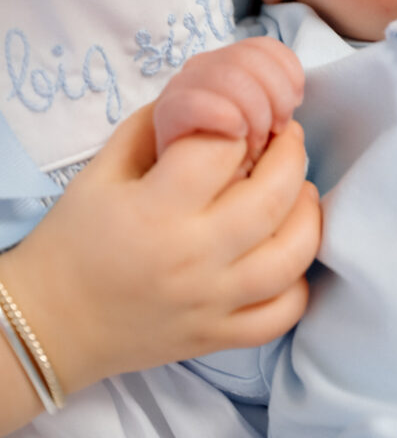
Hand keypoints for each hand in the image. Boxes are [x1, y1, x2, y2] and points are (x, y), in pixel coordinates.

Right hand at [0, 107, 319, 415]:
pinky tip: (285, 252)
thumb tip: (213, 99)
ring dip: (307, 212)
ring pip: (292, 256)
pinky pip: (283, 314)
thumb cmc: (74, 239)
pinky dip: (298, 282)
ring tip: (299, 190)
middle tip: (287, 137)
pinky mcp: (218, 338)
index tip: (246, 118)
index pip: (224, 150)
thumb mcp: (103, 168)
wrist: (49, 324)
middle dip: (291, 154)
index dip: (242, 123)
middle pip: (272, 197)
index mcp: (157, 210)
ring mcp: (211, 303)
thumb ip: (158, 126)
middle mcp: (192, 258)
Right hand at [154, 36, 303, 168]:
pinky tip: (236, 135)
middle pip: (249, 57)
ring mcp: (181, 88)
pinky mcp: (167, 115)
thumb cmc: (234, 158)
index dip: (288, 69)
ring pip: (228, 75)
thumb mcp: (266, 124)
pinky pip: (195, 101)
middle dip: (276, 93)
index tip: (296, 102)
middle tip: (277, 129)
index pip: (262, 46)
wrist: (194, 191)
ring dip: (254, 110)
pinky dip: (224, 115)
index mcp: (227, 63)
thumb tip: (293, 97)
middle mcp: (202, 68)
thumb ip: (278, 101)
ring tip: (256, 141)